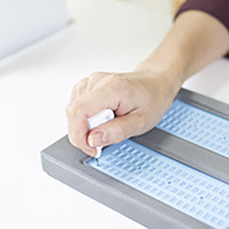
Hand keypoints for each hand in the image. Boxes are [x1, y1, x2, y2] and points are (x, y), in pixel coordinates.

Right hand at [65, 68, 180, 156]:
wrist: (155, 82)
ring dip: (85, 125)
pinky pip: (77, 107)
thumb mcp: (141, 122)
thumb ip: (117, 132)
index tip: (90, 147)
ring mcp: (91, 82)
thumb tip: (92, 140)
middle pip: (73, 112)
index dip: (78, 134)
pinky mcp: (87, 86)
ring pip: (73, 111)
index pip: (77, 111)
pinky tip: (101, 117)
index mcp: (111, 88)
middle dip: (84, 132)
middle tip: (105, 135)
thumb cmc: (152, 99)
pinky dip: (85, 119)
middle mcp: (97, 82)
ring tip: (108, 123)